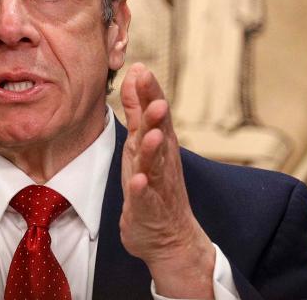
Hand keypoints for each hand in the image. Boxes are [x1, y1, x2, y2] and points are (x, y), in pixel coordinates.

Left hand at [119, 63, 214, 297]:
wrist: (169, 237)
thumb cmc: (153, 183)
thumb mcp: (142, 140)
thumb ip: (138, 108)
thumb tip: (137, 73)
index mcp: (159, 143)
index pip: (156, 113)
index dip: (150, 93)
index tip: (142, 70)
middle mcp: (162, 161)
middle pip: (160, 134)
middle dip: (157, 117)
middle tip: (155, 100)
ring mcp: (157, 186)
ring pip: (156, 165)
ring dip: (154, 149)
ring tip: (151, 134)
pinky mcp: (148, 209)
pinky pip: (145, 198)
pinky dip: (142, 189)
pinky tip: (138, 180)